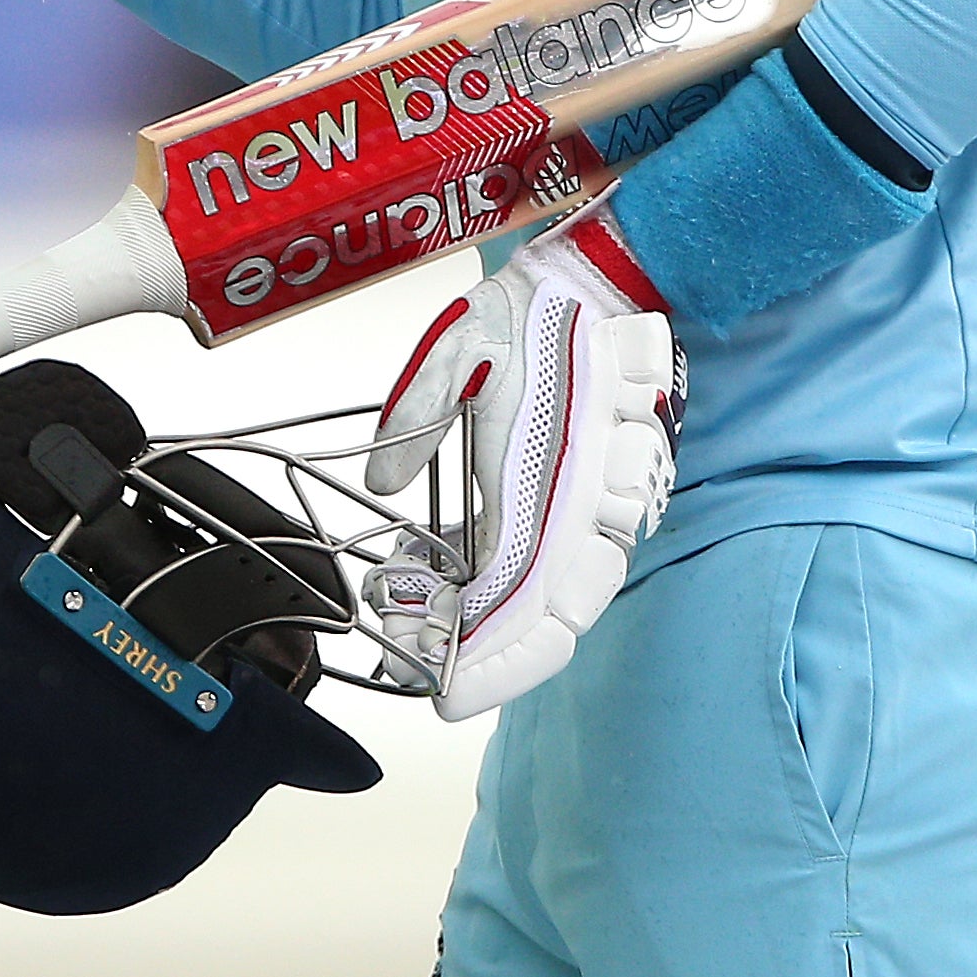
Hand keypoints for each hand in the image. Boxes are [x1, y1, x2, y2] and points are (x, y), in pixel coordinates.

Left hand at [359, 193, 683, 720]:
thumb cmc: (533, 316)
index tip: (444, 693)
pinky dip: (503, 585)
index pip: (531, 606)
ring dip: (495, 627)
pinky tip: (442, 567)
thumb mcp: (457, 350)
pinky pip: (554, 566)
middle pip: (554, 625)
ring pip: (557, 603)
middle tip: (430, 675)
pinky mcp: (580, 498)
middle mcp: (585, 515)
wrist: (595, 283)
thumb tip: (380, 480)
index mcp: (558, 488)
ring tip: (420, 615)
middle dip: (494, 663)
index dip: (492, 661)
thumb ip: (414, 414)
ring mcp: (591, 510)